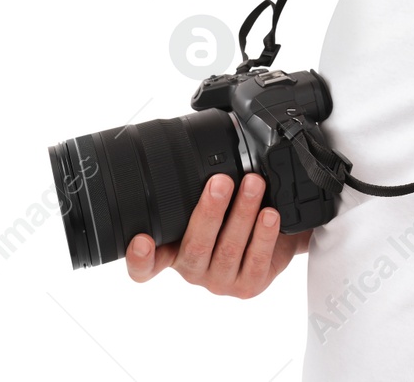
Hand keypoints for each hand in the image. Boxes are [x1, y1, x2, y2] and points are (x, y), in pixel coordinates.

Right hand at [125, 172, 311, 297]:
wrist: (274, 231)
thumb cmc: (232, 211)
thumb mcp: (207, 198)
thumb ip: (192, 180)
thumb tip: (194, 127)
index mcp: (172, 250)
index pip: (145, 265)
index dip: (139, 257)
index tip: (141, 239)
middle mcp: (192, 268)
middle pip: (195, 246)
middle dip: (209, 211)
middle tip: (220, 181)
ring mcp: (220, 280)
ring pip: (229, 249)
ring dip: (242, 213)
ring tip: (253, 184)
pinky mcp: (249, 285)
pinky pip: (256, 261)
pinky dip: (263, 235)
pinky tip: (269, 215)